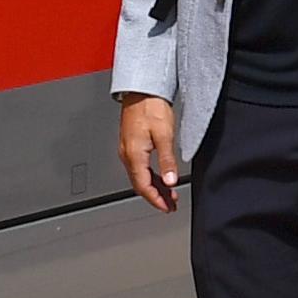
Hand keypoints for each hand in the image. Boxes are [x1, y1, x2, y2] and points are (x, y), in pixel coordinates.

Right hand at [117, 94, 181, 212]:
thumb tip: (170, 181)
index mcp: (133, 155)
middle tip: (170, 205)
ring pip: (139, 176)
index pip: (143, 186)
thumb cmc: (151, 107)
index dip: (156, 200)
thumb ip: (167, 161)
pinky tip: (160, 177)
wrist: (142, 89)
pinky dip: (150, 176)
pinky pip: (139, 167)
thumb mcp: (164, 135)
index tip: (167, 208)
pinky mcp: (131, 144)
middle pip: (140, 184)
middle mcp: (127, 154)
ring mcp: (127, 149)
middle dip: (156, 197)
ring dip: (154, 187)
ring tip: (169, 194)